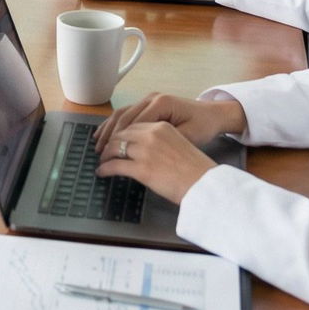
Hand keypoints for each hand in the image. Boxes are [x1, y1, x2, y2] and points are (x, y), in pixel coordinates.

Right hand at [95, 91, 244, 155]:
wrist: (214, 114)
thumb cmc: (203, 125)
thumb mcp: (188, 136)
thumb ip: (165, 142)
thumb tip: (144, 153)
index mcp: (161, 103)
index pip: (133, 122)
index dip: (119, 138)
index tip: (109, 153)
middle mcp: (152, 98)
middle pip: (124, 115)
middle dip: (110, 134)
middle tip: (99, 151)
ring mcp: (149, 99)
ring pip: (122, 112)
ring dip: (109, 128)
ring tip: (97, 143)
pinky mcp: (149, 104)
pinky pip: (128, 112)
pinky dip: (115, 123)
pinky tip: (107, 133)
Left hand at [95, 120, 217, 205]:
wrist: (206, 184)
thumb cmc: (196, 169)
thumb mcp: (179, 144)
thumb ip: (161, 141)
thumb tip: (146, 148)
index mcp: (161, 127)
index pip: (133, 125)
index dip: (120, 133)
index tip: (114, 139)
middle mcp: (151, 135)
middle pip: (121, 134)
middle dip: (110, 142)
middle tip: (104, 150)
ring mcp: (145, 151)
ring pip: (115, 148)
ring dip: (105, 155)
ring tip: (102, 161)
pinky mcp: (141, 169)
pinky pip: (115, 166)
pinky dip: (105, 168)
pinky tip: (102, 172)